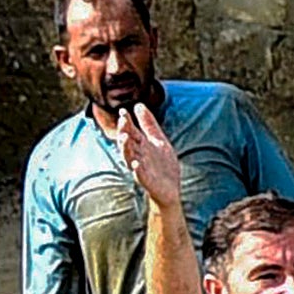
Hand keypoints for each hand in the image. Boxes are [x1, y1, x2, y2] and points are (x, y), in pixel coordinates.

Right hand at [97, 95, 184, 213]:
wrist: (170, 189)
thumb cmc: (162, 164)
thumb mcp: (159, 140)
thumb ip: (149, 124)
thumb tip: (138, 105)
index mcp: (141, 145)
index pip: (131, 131)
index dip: (127, 122)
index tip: (123, 111)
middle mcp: (138, 155)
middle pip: (128, 142)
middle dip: (125, 131)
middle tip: (123, 120)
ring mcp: (141, 168)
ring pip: (129, 157)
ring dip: (126, 148)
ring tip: (124, 137)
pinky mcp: (146, 180)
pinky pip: (139, 175)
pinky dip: (137, 169)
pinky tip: (135, 163)